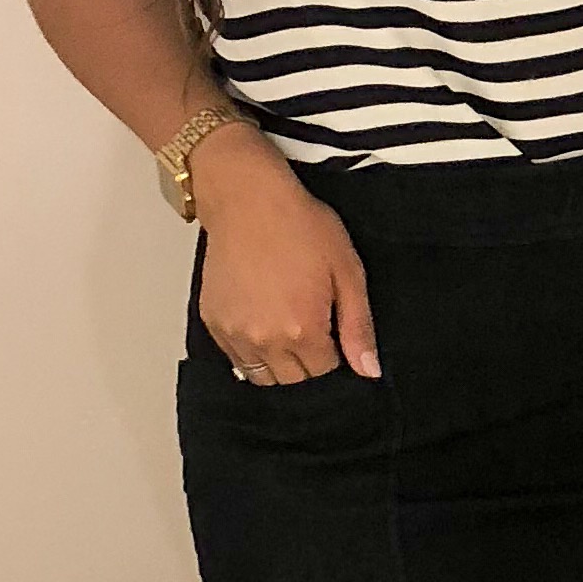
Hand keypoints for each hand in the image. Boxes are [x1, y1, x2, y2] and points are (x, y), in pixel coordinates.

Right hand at [193, 127, 379, 383]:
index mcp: (302, 331)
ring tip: (286, 331)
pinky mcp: (213, 322)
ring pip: (261, 376)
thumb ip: (358, 326)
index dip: (335, 358)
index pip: (324, 374)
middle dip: (308, 364)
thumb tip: (369, 371)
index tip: (334, 335)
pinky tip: (261, 324)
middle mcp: (265, 341)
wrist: (247, 199)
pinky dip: (250, 352)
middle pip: (293, 381)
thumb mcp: (347, 270)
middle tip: (312, 330)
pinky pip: (235, 358)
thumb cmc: (300, 226)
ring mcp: (234, 334)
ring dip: (278, 365)